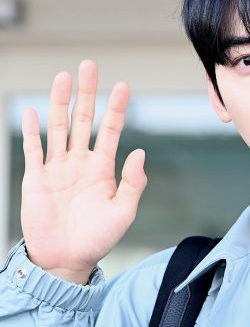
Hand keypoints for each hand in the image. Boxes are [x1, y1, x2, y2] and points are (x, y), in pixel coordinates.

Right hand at [20, 59, 147, 281]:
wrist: (67, 260)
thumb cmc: (98, 239)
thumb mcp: (123, 212)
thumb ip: (132, 183)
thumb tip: (140, 153)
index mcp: (102, 169)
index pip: (111, 130)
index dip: (117, 109)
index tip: (124, 86)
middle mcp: (80, 163)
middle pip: (83, 120)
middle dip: (86, 94)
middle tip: (89, 66)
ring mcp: (57, 168)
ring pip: (58, 127)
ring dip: (60, 102)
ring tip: (63, 77)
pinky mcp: (36, 178)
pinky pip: (33, 149)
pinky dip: (32, 131)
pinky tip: (34, 111)